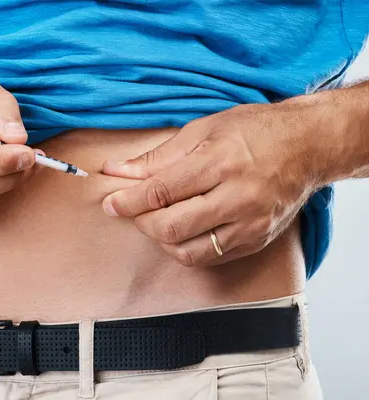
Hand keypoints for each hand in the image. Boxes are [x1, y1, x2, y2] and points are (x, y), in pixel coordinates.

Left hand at [100, 101, 324, 266]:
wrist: (309, 145)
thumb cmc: (255, 131)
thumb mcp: (203, 130)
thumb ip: (157, 157)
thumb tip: (117, 171)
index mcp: (220, 162)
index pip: (161, 192)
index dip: (128, 201)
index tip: (110, 204)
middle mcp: (237, 197)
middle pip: (171, 227)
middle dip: (141, 222)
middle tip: (134, 209)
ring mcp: (249, 224)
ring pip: (188, 251)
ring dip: (162, 239)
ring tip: (159, 219)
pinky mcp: (256, 240)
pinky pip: (210, 258)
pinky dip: (186, 248)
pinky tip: (183, 230)